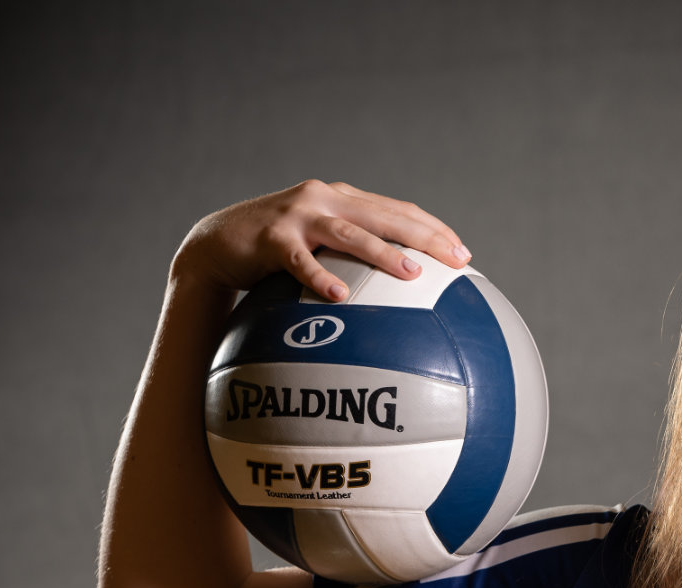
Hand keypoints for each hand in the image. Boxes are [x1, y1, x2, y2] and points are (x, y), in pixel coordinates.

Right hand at [170, 179, 471, 299]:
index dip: (433, 228)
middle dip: (425, 236)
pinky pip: (300, 261)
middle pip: (385, 216)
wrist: (218, 244)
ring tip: (412, 274)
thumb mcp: (322, 244)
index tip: (464, 253)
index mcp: (344, 199)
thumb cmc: (278, 253)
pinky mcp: (271, 238)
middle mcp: (325, 199)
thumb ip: (356, 254)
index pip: (399, 210)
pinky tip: (339, 296)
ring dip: (383, 253)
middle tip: (456, 260)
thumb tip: (404, 290)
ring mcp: (298, 216)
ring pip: (349, 233)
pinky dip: (319, 277)